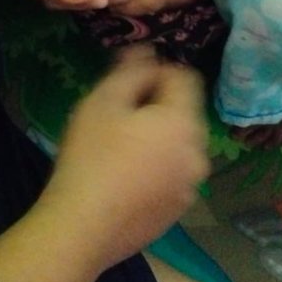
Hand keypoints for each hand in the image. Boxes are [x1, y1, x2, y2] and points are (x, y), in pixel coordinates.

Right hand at [43, 47, 209, 268]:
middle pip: (183, 113)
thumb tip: (146, 53)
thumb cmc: (90, 157)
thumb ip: (131, 70)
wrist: (82, 228)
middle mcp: (199, 153)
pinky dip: (155, 169)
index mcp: (185, 122)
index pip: (185, 77)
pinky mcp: (177, 212)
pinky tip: (124, 180)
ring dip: (156, 140)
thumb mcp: (103, 101)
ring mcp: (191, 187)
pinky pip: (171, 175)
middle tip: (116, 120)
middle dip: (156, 108)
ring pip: (178, 146)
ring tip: (118, 152)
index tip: (123, 87)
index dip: (155, 73)